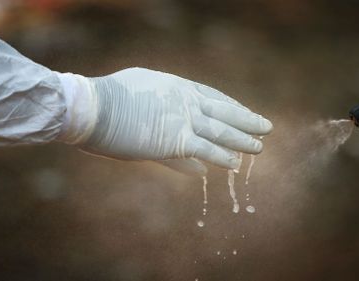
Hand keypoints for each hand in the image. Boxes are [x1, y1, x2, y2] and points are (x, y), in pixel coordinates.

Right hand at [57, 67, 272, 174]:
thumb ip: (166, 126)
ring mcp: (183, 118)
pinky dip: (222, 157)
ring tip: (259, 148)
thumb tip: (185, 148)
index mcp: (176, 86)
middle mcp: (185, 99)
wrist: (92, 107)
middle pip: (224, 111)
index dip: (232, 107)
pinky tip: (235, 164)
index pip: (213, 97)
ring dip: (243, 140)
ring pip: (222, 131)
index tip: (246, 114)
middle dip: (247, 120)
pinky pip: (207, 149)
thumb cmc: (109, 103)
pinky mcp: (176, 139)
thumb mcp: (142, 103)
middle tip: (266, 127)